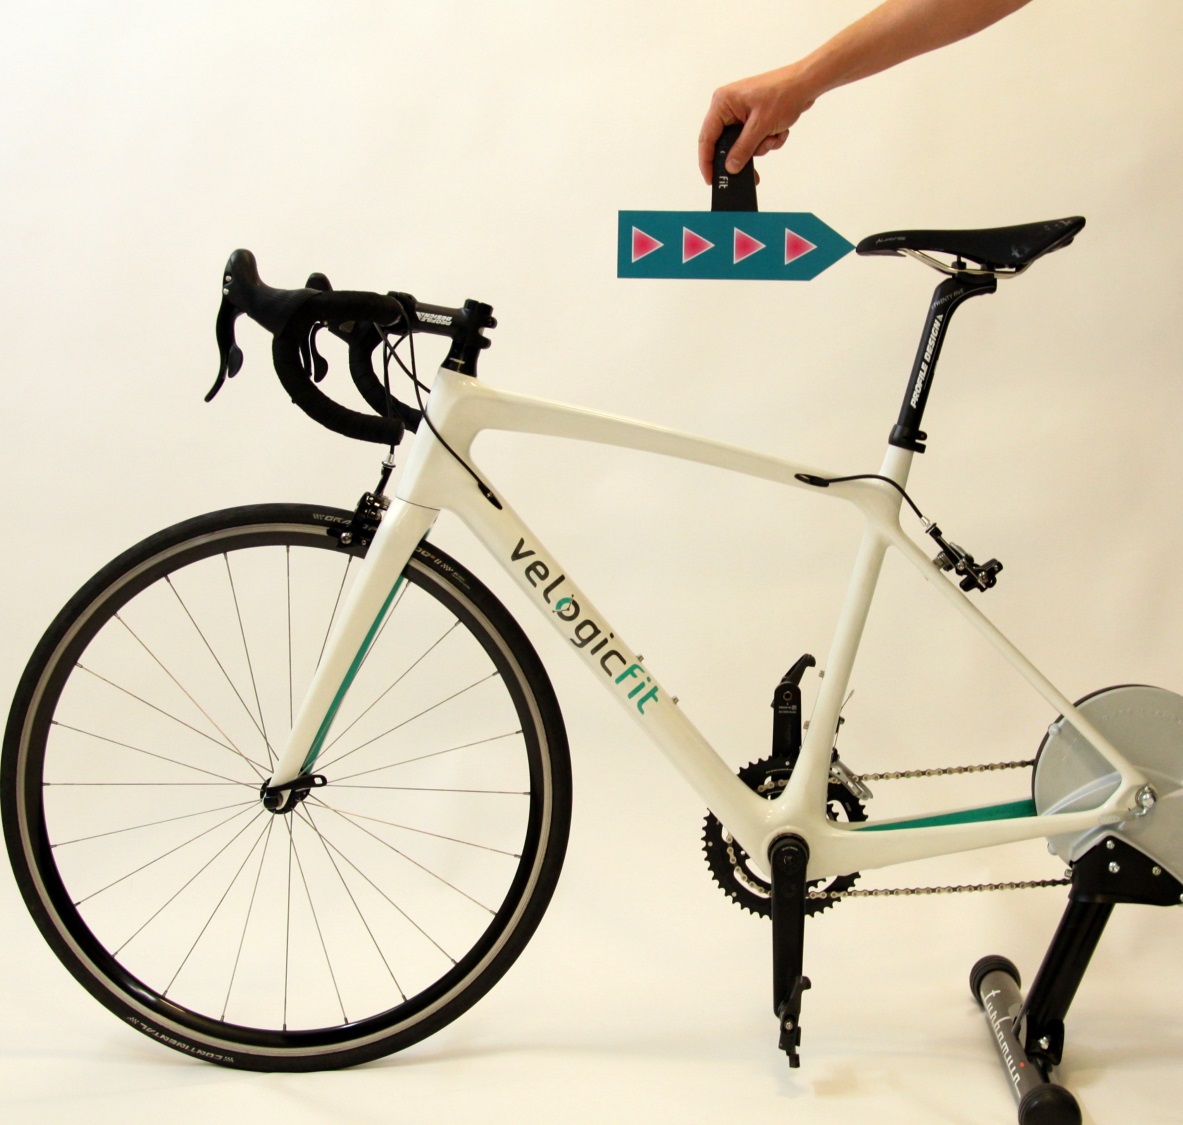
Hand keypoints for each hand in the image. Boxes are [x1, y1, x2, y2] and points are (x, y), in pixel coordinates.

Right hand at [697, 65, 816, 183]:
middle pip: (726, 143)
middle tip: (758, 154)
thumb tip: (730, 167)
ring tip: (774, 135)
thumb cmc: (784, 93)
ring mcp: (740, 112)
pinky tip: (779, 131)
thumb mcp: (760, 126)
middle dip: (746, 151)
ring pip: (743, 144)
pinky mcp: (752, 117)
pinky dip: (767, 139)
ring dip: (761, 145)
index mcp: (722, 103)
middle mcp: (728, 107)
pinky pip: (754, 139)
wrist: (806, 84)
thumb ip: (743, 149)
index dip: (707, 161)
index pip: (707, 138)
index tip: (711, 179)